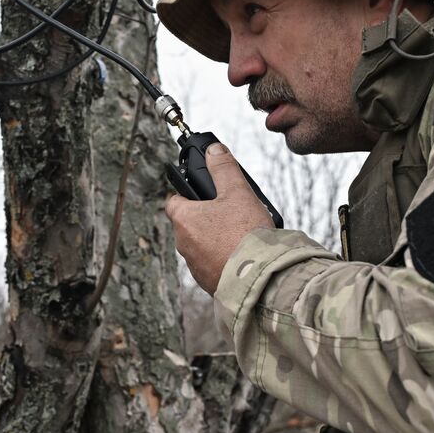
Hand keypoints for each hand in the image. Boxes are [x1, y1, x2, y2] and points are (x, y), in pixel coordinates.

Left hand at [164, 144, 272, 294]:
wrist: (259, 277)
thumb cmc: (245, 234)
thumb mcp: (237, 192)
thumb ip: (223, 168)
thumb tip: (214, 150)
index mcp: (184, 220)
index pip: (174, 200)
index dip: (187, 193)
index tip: (202, 192)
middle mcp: (183, 244)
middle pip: (189, 223)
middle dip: (206, 217)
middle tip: (230, 213)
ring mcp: (194, 266)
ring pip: (200, 245)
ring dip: (214, 239)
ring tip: (239, 234)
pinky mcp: (207, 282)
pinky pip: (211, 264)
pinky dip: (222, 258)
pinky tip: (241, 254)